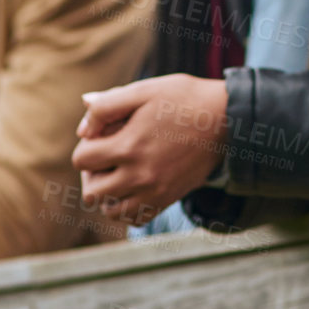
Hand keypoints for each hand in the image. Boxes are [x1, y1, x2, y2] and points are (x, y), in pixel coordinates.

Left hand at [71, 74, 227, 226]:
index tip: (102, 133)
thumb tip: (83, 129)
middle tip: (105, 155)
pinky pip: (135, 219)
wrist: (226, 120)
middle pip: (91, 192)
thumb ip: (107, 105)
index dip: (86, 143)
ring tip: (117, 172)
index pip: (82, 159)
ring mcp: (155, 192)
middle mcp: (139, 176)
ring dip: (106, 194)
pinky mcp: (168, 199)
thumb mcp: (144, 90)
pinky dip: (126, 207)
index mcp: (129, 146)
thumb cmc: (183, 99)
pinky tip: (132, 186)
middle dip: (91, 173)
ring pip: (110, 211)